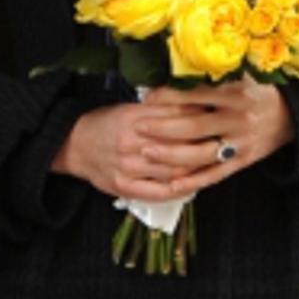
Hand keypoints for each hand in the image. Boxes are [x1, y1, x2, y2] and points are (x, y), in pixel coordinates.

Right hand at [50, 102, 203, 201]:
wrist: (74, 145)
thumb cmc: (106, 124)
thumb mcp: (131, 108)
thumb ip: (160, 108)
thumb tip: (197, 105)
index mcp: (133, 117)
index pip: (176, 117)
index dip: (201, 118)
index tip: (218, 117)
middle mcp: (130, 142)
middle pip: (180, 145)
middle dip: (206, 144)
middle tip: (225, 140)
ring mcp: (127, 167)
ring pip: (174, 170)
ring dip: (198, 167)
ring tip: (215, 162)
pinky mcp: (124, 187)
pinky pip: (159, 192)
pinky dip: (181, 189)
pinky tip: (194, 184)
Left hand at [135, 78, 294, 197]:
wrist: (292, 115)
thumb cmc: (257, 91)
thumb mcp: (241, 75)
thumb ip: (211, 75)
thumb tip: (173, 68)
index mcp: (237, 92)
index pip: (197, 94)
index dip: (170, 95)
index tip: (147, 96)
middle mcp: (239, 118)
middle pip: (194, 126)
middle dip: (163, 127)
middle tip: (138, 127)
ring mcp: (241, 142)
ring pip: (201, 153)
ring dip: (171, 155)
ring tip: (146, 152)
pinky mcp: (243, 161)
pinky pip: (215, 174)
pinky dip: (193, 180)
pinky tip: (172, 183)